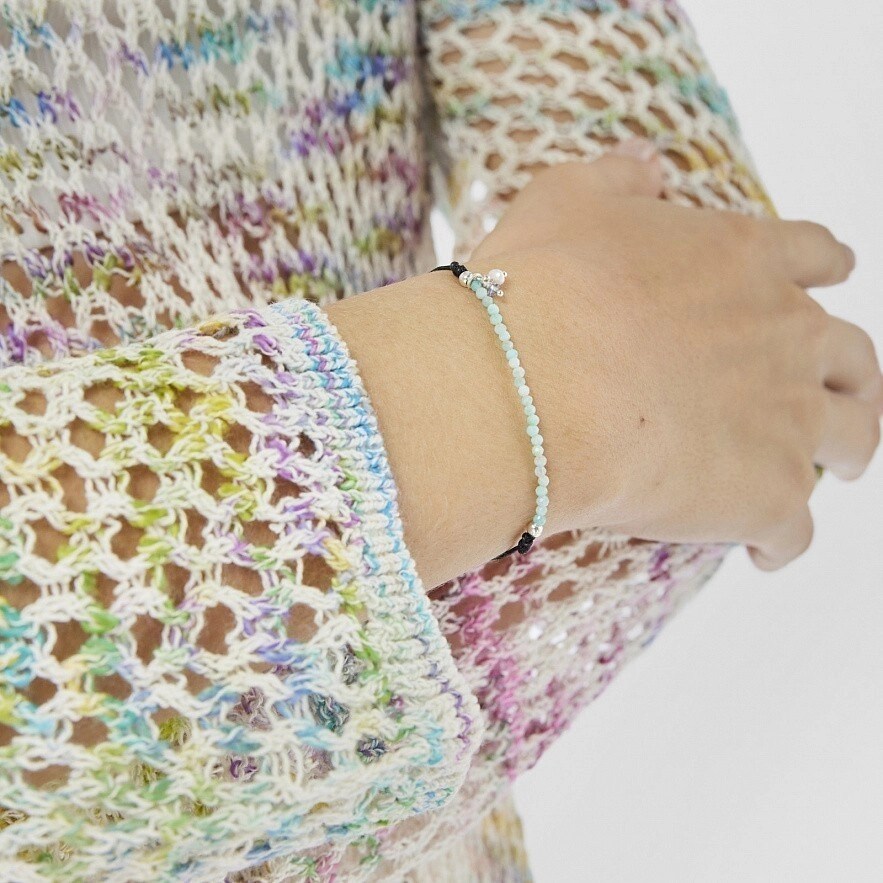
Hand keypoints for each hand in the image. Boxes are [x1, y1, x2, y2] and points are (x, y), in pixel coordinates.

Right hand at [469, 144, 881, 569]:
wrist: (535, 386)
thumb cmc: (541, 290)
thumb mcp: (567, 199)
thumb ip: (618, 177)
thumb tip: (648, 163)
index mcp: (745, 261)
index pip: (813, 255)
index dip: (821, 268)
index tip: (827, 277)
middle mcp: (787, 335)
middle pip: (853, 356)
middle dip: (851, 374)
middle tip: (841, 394)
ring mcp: (787, 419)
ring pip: (851, 439)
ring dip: (846, 452)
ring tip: (836, 470)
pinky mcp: (766, 496)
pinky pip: (794, 529)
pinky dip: (783, 540)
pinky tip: (766, 549)